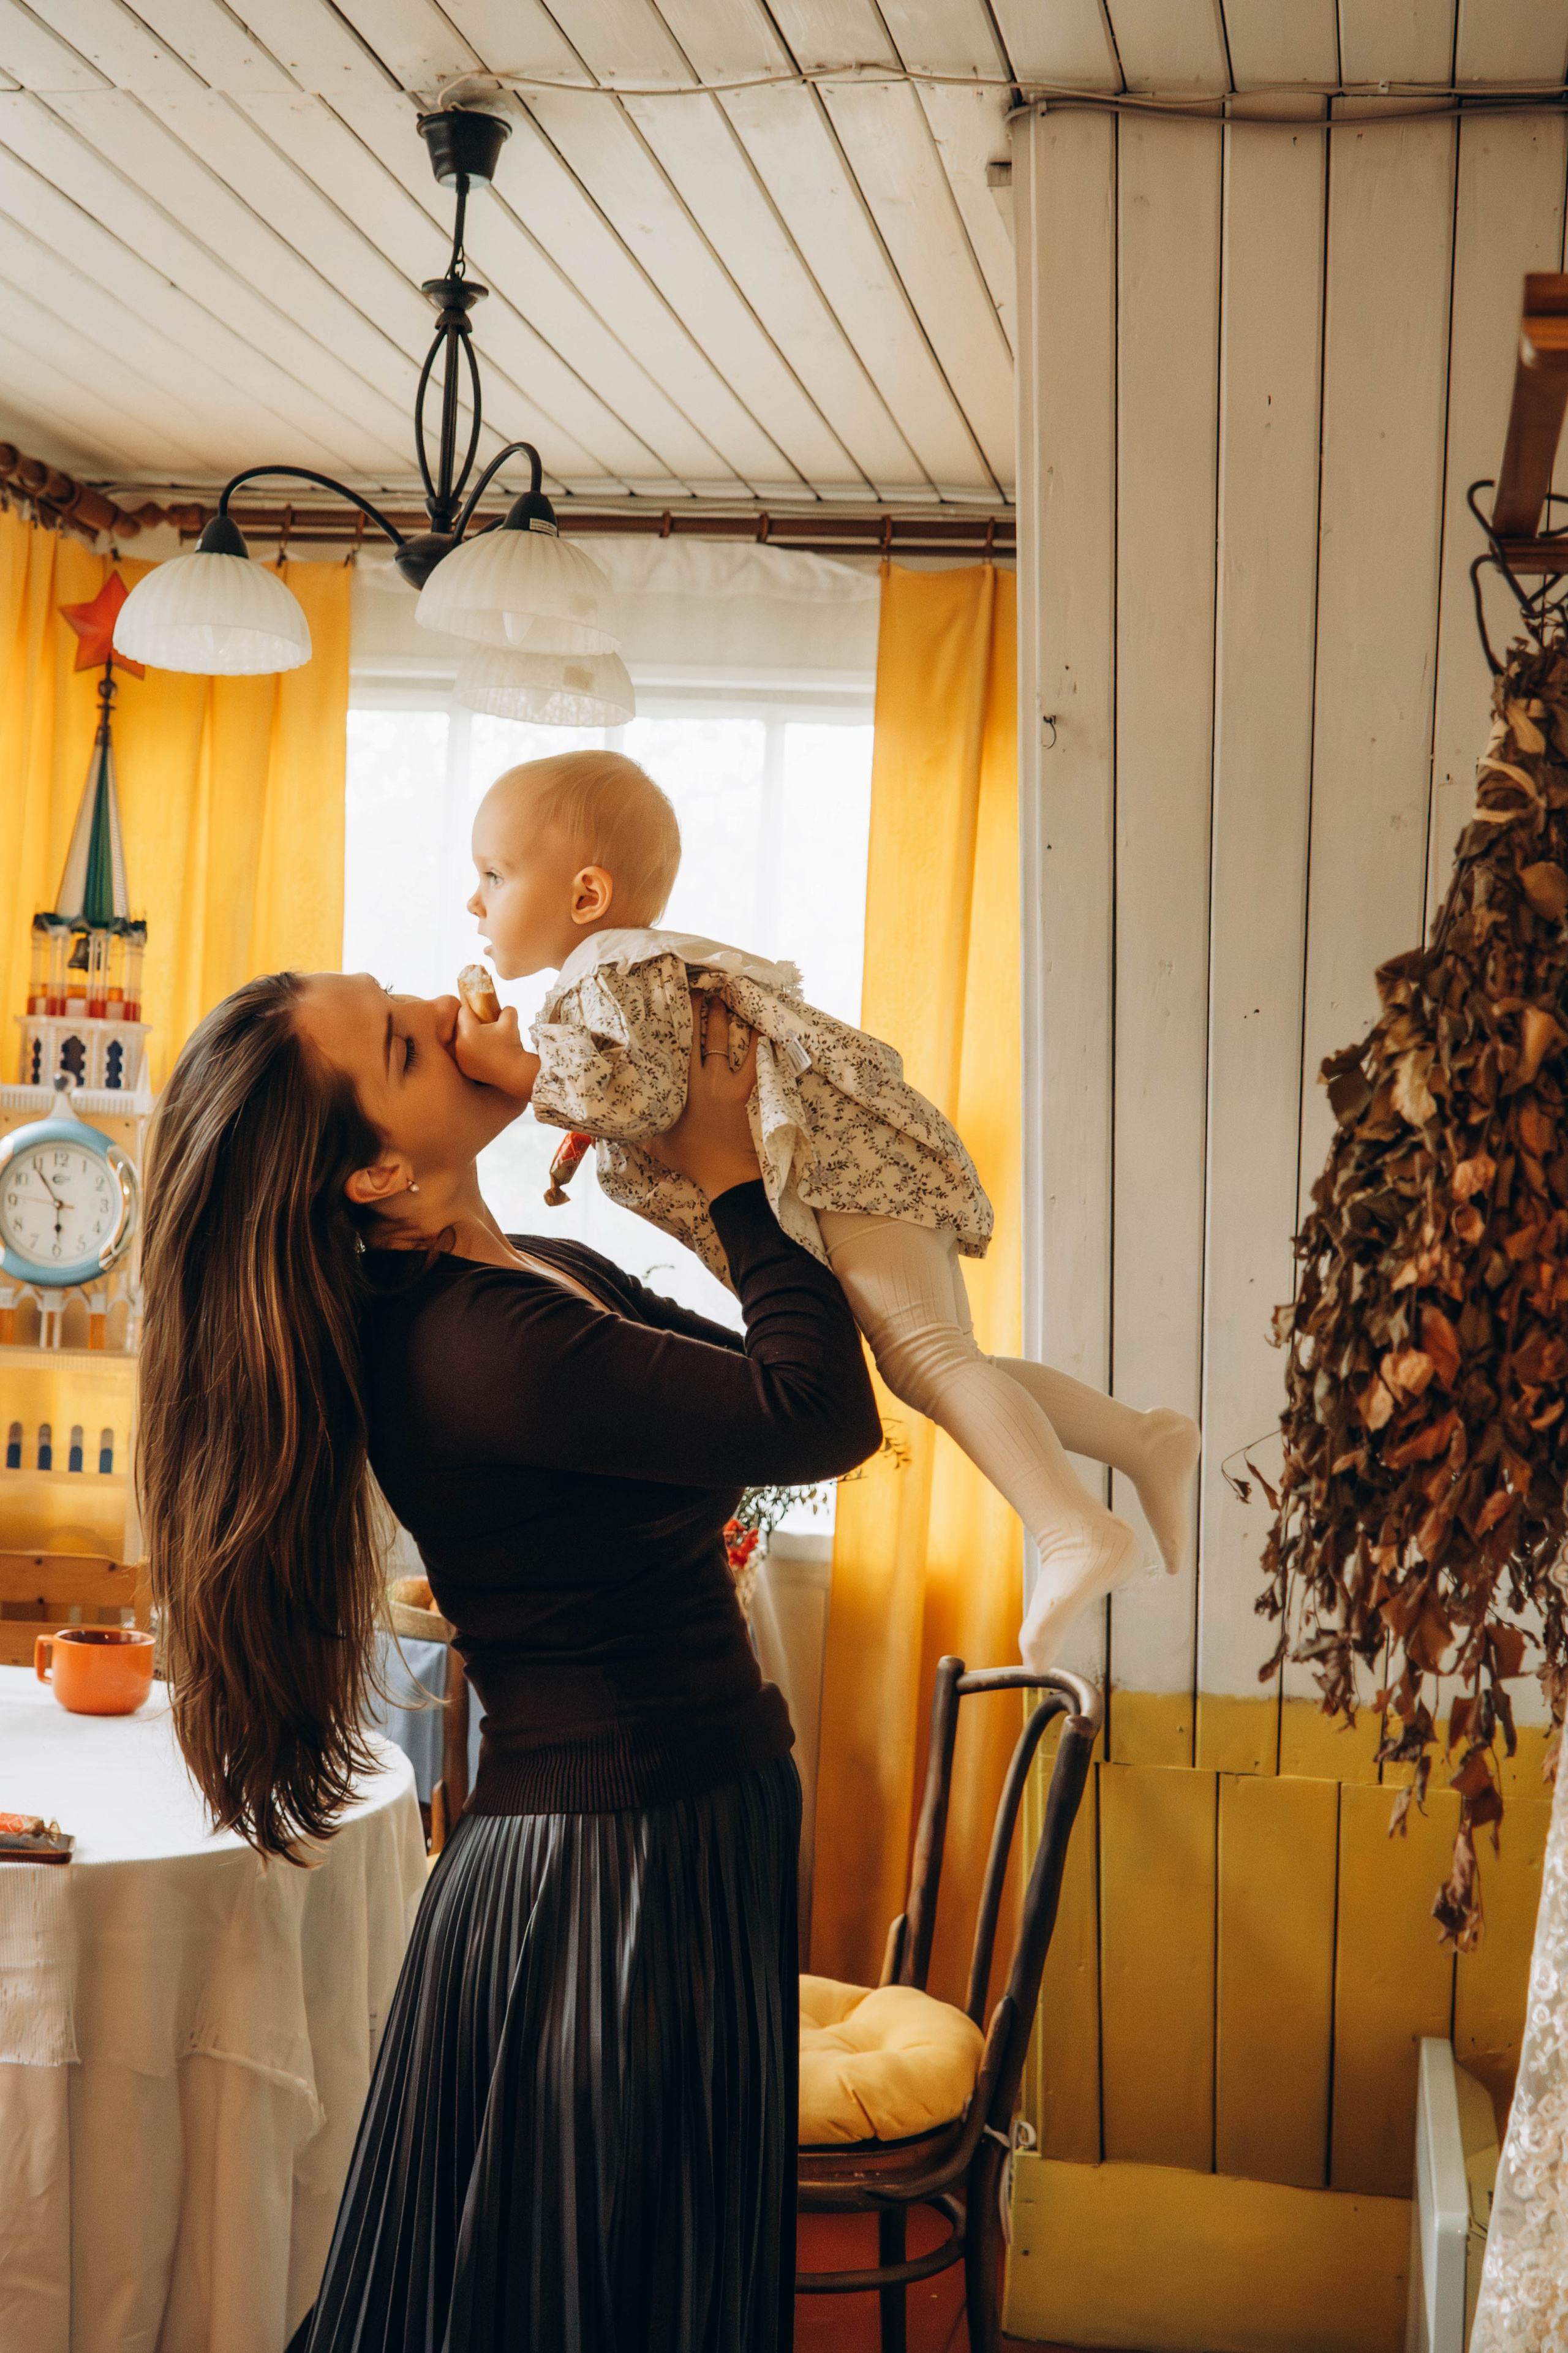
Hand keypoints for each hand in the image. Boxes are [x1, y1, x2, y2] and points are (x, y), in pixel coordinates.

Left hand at [453, 1002, 539, 1099]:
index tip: (478, 1009)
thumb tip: (504, 1009)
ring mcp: (460, 1058)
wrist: (514, 1072)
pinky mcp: (464, 1069)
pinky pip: (463, 1055)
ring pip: (460, 1041)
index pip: (463, 1011)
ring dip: (468, 1038)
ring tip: (482, 1040)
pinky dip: (470, 1052)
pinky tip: (482, 1052)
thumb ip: (506, 1010)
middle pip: (460, 1026)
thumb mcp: (510, 1022)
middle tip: (482, 1025)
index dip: (471, 1008)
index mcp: (468, 1030)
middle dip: (469, 1023)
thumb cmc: (511, 1046)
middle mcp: (460, 1044)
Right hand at [645, 993, 761, 1199]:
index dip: (673, 1020)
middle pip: (699, 1035)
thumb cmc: (690, 1159)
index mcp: (679, 1086)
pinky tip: (761, 1028)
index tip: (671, 1001)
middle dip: (699, 1009)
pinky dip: (758, 1044)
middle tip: (700, 989)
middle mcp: (701, 1078)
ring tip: (723, 998)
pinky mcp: (745, 1092)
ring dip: (723, 1018)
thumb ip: (635, 1128)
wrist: (724, 1174)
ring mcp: (725, 1083)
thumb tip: (610, 1124)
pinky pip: (754, 1061)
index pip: (674, 1045)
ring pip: (723, 1041)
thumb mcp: (654, 1143)